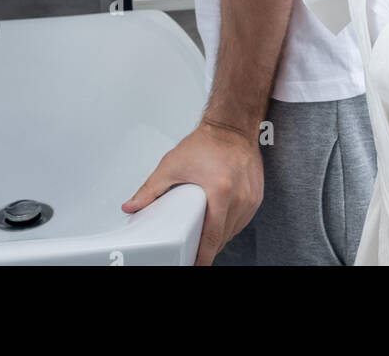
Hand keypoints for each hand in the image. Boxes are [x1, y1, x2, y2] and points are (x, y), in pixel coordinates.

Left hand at [121, 120, 263, 266]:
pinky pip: (243, 220)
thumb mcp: (172, 164)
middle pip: (223, 237)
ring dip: (220, 236)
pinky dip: (231, 224)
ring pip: (234, 231)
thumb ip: (150, 189)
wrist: (232, 125)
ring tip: (204, 234)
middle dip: (208, 247)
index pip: (212, 237)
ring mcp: (250, 197)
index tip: (195, 265)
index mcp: (220, 190)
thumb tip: (132, 206)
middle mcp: (239, 196)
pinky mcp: (256, 196)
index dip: (203, 257)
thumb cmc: (207, 141)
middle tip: (193, 248)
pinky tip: (220, 221)